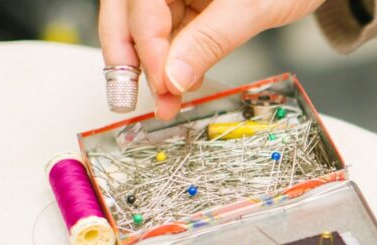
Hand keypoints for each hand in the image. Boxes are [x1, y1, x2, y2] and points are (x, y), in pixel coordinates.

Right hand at [99, 0, 326, 119]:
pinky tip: (177, 87)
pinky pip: (168, 33)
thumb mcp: (250, 8)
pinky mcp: (188, 4)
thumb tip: (175, 78)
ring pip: (144, 28)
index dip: (146, 45)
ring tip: (166, 103)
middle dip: (129, 57)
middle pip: (126, 13)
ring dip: (151, 67)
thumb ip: (210, 41)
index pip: (141, 3)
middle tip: (128, 98)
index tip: (163, 83)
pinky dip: (171, 62)